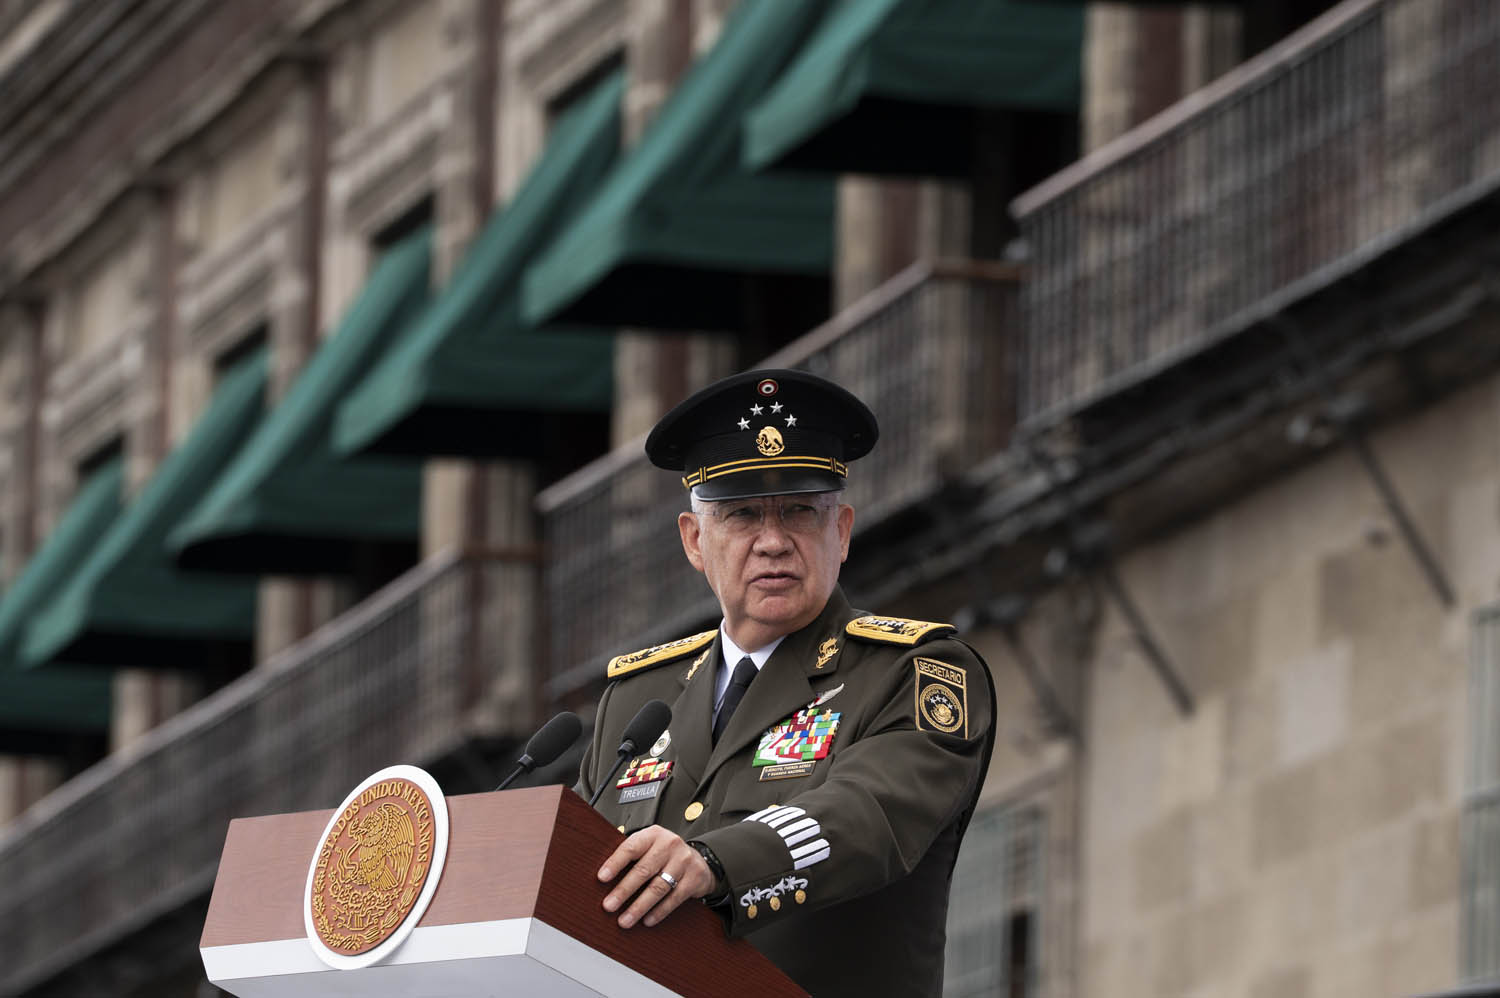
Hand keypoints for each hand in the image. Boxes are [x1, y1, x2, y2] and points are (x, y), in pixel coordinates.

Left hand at [597, 825, 716, 927]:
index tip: (601, 878)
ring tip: (624, 920)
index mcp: (653, 835)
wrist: (700, 860)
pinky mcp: (694, 878)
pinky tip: (647, 921)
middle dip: (623, 891)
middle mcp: (669, 845)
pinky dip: (659, 912)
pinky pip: (674, 898)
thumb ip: (632, 856)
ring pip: (658, 888)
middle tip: (608, 906)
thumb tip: (603, 878)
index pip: (631, 848)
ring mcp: (684, 861)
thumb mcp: (650, 847)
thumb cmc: (665, 855)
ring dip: (639, 907)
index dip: (615, 863)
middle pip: (643, 870)